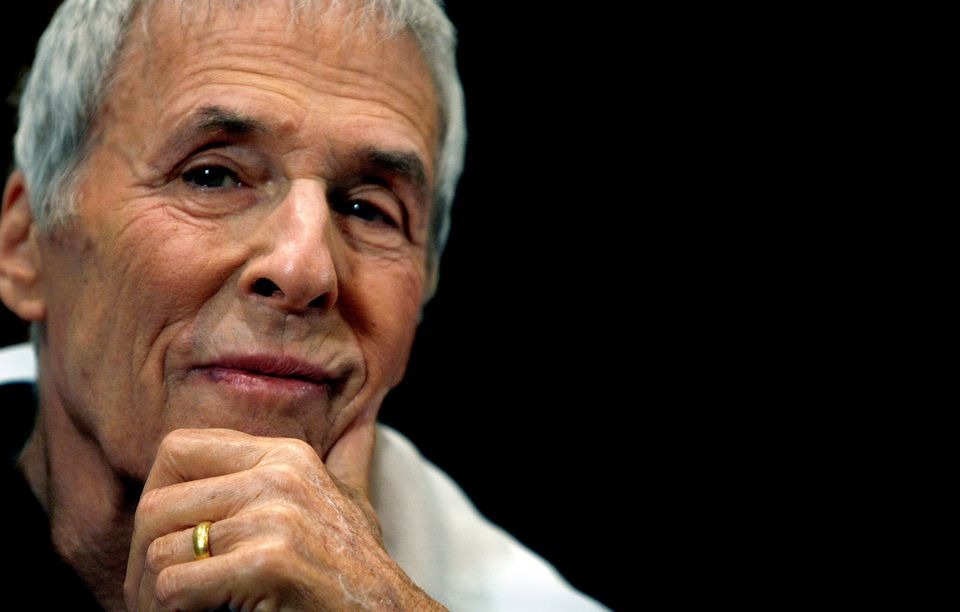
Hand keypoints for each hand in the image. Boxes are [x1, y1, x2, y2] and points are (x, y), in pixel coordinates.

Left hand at [123, 411, 444, 610]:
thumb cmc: (358, 566)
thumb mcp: (353, 500)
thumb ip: (349, 455)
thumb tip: (366, 418)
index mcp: (286, 455)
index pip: (178, 448)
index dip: (159, 494)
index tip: (173, 537)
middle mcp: (279, 476)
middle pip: (157, 503)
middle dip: (145, 555)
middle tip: (156, 591)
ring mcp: (275, 518)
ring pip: (161, 549)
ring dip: (157, 592)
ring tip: (182, 606)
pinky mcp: (269, 562)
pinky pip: (176, 584)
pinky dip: (176, 609)